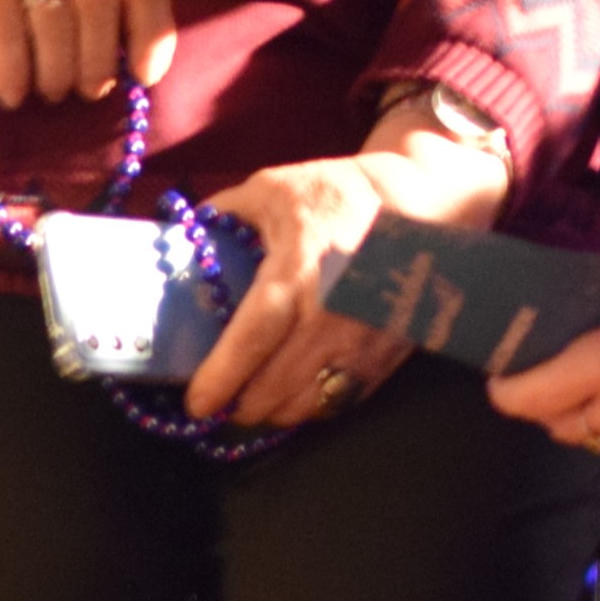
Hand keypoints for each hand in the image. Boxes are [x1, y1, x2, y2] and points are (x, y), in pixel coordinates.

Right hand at [0, 0, 174, 103]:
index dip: (149, 40)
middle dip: (96, 64)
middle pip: (99, 15)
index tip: (143, 75)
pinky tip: (11, 93)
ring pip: (55, 29)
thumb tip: (127, 53)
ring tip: (51, 89)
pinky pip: (5, 34)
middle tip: (89, 88)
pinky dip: (11, 70)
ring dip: (55, 73)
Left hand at [182, 156, 414, 424]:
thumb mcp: (271, 188)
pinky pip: (342, 399)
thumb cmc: (336, 193)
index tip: (196, 403)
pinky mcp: (387, 355)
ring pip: (309, 404)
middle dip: (240, 405)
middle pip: (276, 386)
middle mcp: (330, 317)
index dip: (221, 377)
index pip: (252, 339)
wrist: (420, 204)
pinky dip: (312, 407)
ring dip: (275, 412)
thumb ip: (223, 213)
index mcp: (296, 273)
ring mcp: (363, 342)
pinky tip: (295, 397)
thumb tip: (180, 235)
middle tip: (219, 406)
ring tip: (253, 403)